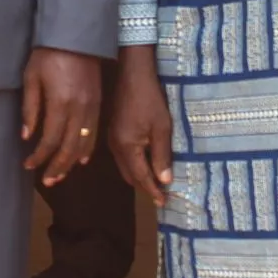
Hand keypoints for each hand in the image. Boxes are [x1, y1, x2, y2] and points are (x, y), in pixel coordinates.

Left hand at [20, 47, 101, 185]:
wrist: (75, 34)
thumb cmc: (48, 54)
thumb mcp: (31, 78)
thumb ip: (30, 109)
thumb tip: (26, 136)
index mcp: (61, 104)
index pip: (50, 141)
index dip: (40, 157)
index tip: (29, 166)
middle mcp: (79, 109)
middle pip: (69, 147)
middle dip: (57, 167)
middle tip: (47, 181)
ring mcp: (92, 107)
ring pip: (84, 143)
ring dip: (72, 162)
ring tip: (61, 175)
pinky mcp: (98, 102)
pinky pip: (95, 132)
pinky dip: (88, 148)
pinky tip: (81, 158)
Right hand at [109, 45, 174, 204]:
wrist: (132, 74)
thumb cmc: (150, 99)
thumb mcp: (162, 127)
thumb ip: (162, 155)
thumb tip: (164, 181)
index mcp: (127, 147)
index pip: (141, 177)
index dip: (153, 191)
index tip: (164, 203)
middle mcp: (116, 147)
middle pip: (130, 176)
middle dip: (145, 187)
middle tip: (161, 196)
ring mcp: (112, 140)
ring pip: (125, 168)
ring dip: (139, 177)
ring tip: (155, 184)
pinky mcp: (113, 132)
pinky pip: (122, 158)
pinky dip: (133, 166)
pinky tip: (144, 164)